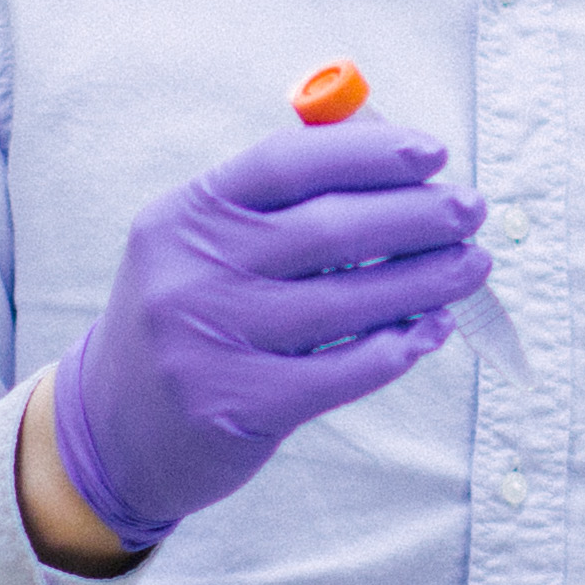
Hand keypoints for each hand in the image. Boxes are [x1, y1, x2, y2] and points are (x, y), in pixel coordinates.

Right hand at [45, 122, 491, 546]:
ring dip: (426, 281)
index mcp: (187, 214)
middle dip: (419, 216)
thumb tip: (393, 171)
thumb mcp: (202, 247)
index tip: (434, 154)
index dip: (370, 153)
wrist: (112, 431)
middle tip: (472, 212)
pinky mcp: (237, 405)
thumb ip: (278, 208)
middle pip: (331, 229)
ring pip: (348, 302)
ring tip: (471, 267)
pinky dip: (397, 348)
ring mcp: (211, 341)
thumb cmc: (185, 320)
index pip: (289, 162)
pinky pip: (342, 371)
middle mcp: (192, 271)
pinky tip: (431, 330)